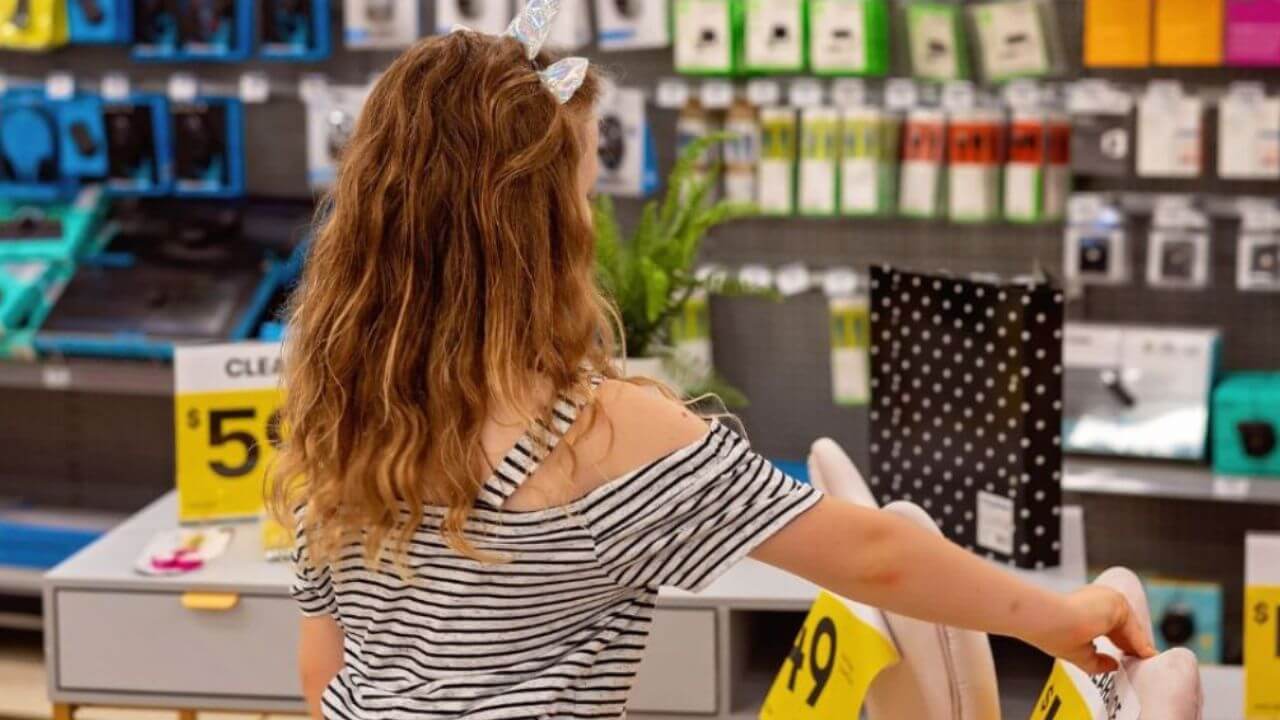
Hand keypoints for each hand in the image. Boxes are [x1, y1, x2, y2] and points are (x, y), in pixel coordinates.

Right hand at [1028, 586, 1157, 673]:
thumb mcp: (1078, 653)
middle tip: (1142, 662)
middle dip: (1133, 646)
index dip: (1122, 646)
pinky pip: (1134, 627)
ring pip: (1131, 627)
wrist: (1048, 619)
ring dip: (1140, 645)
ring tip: (1147, 661)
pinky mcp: (1116, 603)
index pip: (1111, 629)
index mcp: (1085, 611)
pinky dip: (1141, 643)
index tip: (1130, 659)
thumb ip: (1098, 661)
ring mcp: (1108, 600)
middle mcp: (1098, 603)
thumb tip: (1114, 665)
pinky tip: (1146, 655)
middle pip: (1124, 628)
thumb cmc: (1053, 633)